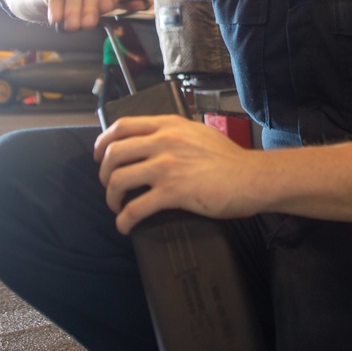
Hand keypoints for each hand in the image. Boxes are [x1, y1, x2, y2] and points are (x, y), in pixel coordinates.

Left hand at [93, 115, 258, 233]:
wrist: (251, 177)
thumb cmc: (230, 159)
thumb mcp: (197, 132)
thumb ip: (174, 132)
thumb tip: (155, 139)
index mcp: (168, 125)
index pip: (123, 126)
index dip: (104, 141)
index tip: (99, 154)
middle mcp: (163, 142)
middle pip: (114, 153)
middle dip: (103, 172)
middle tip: (107, 184)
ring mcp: (166, 166)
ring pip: (118, 179)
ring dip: (111, 197)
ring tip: (116, 206)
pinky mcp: (172, 192)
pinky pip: (135, 207)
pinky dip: (124, 219)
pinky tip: (125, 225)